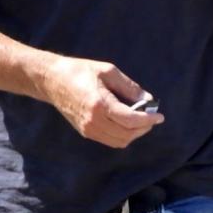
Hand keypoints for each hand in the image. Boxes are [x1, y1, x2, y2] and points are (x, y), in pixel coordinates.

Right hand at [41, 57, 163, 147]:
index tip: (160, 115)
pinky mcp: (85, 132)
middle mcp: (93, 120)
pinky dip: (123, 135)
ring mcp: (88, 129)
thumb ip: (129, 87)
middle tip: (151, 117)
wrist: (52, 80)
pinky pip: (110, 140)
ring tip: (141, 120)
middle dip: (144, 127)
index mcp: (99, 104)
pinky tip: (127, 124)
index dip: (148, 119)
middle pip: (127, 134)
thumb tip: (149, 99)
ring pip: (120, 141)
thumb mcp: (108, 71)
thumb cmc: (80, 71)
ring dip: (134, 134)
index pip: (130, 120)